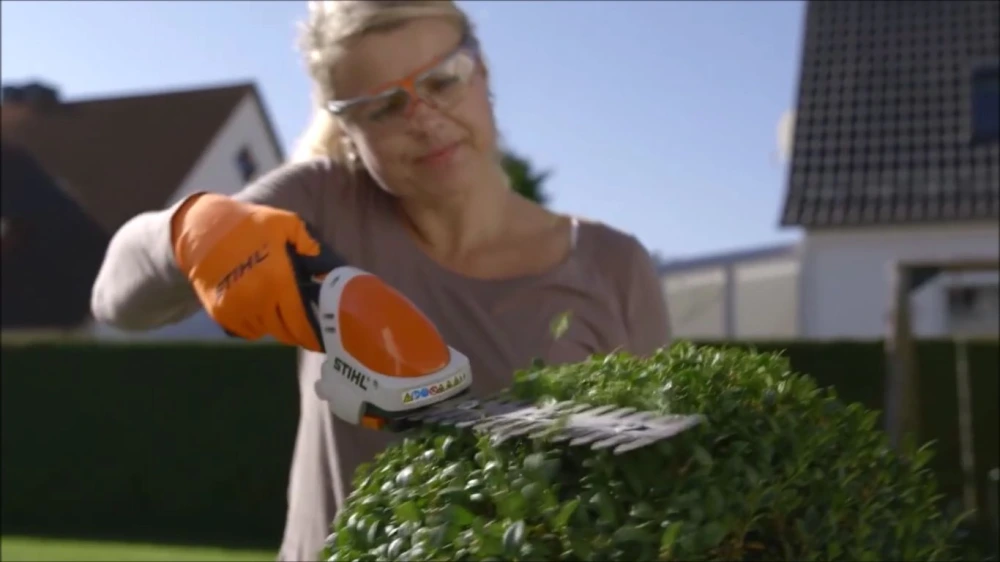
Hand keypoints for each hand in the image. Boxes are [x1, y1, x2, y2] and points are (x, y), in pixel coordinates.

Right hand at [170, 193, 338, 351]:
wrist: (201, 230)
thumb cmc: (248, 225)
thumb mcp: (285, 223)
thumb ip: (308, 244)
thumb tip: (325, 266)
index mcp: (278, 281)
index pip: (301, 320)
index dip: (313, 332)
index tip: (322, 334)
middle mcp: (258, 301)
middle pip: (285, 331)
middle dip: (299, 330)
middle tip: (307, 324)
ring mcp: (238, 310)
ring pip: (267, 331)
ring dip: (277, 325)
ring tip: (283, 312)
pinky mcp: (221, 314)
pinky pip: (248, 330)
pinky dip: (257, 325)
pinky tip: (261, 309)